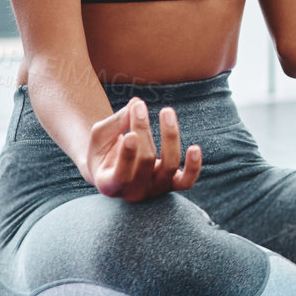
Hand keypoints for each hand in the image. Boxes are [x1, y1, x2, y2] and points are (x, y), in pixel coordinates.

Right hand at [84, 97, 203, 201]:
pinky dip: (193, 166)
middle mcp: (133, 192)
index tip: (131, 135)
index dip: (127, 157)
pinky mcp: (171, 184)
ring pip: (169, 165)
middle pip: (146, 160)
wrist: (113, 167)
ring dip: (169, 136)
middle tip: (139, 107)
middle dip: (142, 130)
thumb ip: (116, 122)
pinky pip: (187, 180)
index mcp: (109, 184)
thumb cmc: (103, 149)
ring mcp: (155, 189)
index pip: (121, 176)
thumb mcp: (100, 135)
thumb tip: (136, 104)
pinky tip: (195, 148)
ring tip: (166, 111)